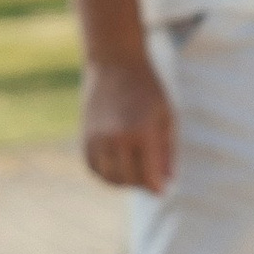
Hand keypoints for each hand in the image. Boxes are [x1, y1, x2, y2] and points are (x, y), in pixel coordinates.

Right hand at [81, 53, 175, 192]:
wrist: (115, 64)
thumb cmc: (147, 89)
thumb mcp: (166, 116)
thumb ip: (167, 151)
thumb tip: (168, 180)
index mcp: (142, 132)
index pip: (149, 177)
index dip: (157, 187)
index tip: (162, 189)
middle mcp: (116, 138)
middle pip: (130, 180)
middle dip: (143, 183)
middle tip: (152, 176)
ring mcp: (97, 138)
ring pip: (110, 178)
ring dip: (124, 181)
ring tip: (136, 170)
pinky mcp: (85, 137)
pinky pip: (95, 168)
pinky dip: (107, 173)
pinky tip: (119, 165)